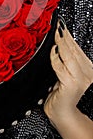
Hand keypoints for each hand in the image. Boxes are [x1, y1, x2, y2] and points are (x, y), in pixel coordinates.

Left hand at [44, 18, 92, 138]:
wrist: (64, 114)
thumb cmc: (62, 94)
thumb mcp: (64, 73)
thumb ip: (65, 60)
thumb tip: (58, 43)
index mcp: (87, 68)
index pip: (77, 48)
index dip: (69, 35)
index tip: (61, 24)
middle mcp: (88, 73)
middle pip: (74, 49)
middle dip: (64, 35)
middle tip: (57, 23)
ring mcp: (81, 79)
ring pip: (69, 56)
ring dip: (61, 43)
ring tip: (56, 33)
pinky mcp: (71, 84)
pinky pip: (61, 67)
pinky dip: (55, 57)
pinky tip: (52, 51)